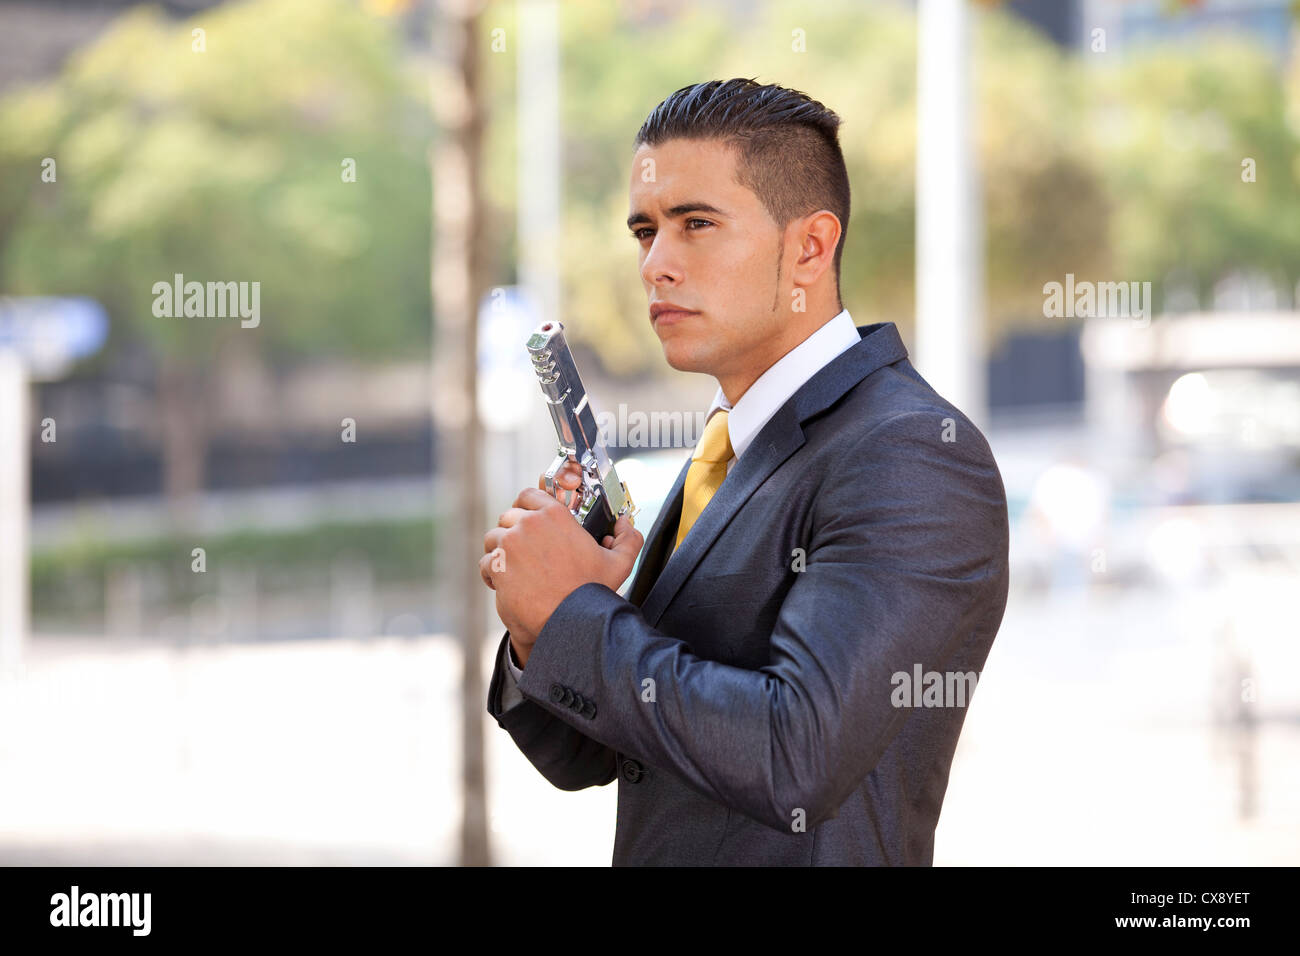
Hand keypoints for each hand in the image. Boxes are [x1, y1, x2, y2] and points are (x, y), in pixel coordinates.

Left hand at [481, 461, 642, 666]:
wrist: (570, 621)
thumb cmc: (592, 593)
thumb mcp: (619, 563)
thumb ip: (628, 539)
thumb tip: (626, 524)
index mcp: (554, 515)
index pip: (528, 495)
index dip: (526, 506)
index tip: (527, 519)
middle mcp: (529, 524)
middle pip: (508, 516)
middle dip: (512, 530)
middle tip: (521, 549)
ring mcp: (510, 544)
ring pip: (493, 538)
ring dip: (499, 550)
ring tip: (511, 567)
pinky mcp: (497, 566)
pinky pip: (486, 562)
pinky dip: (491, 573)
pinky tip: (504, 584)